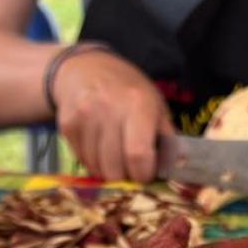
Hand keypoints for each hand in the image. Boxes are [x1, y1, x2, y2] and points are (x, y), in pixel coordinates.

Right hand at [52, 49, 172, 182]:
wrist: (85, 69)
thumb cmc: (128, 91)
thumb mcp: (156, 106)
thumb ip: (168, 139)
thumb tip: (179, 168)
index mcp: (138, 104)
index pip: (138, 155)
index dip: (143, 175)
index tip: (146, 175)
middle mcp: (109, 108)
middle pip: (115, 168)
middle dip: (125, 178)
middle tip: (130, 169)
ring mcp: (84, 116)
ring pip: (97, 168)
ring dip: (108, 171)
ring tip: (115, 156)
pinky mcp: (67, 125)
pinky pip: (82, 160)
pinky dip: (93, 163)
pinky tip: (99, 147)